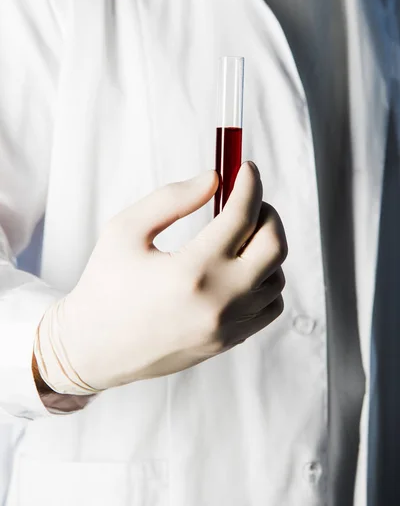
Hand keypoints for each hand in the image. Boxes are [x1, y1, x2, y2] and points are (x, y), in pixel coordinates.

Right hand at [35, 162, 286, 393]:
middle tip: (247, 200)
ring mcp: (228, 327)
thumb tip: (214, 179)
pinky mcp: (229, 341)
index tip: (247, 168)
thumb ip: (171, 199)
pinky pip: (270, 305)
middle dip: (267, 211)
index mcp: (191, 271)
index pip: (241, 216)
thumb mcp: (125, 230)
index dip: (249, 184)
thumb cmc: (104, 285)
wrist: (93, 349)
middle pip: (274, 245)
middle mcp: (219, 302)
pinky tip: (241, 267)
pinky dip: (266, 279)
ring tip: (239, 234)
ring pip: (277, 276)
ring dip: (267, 246)